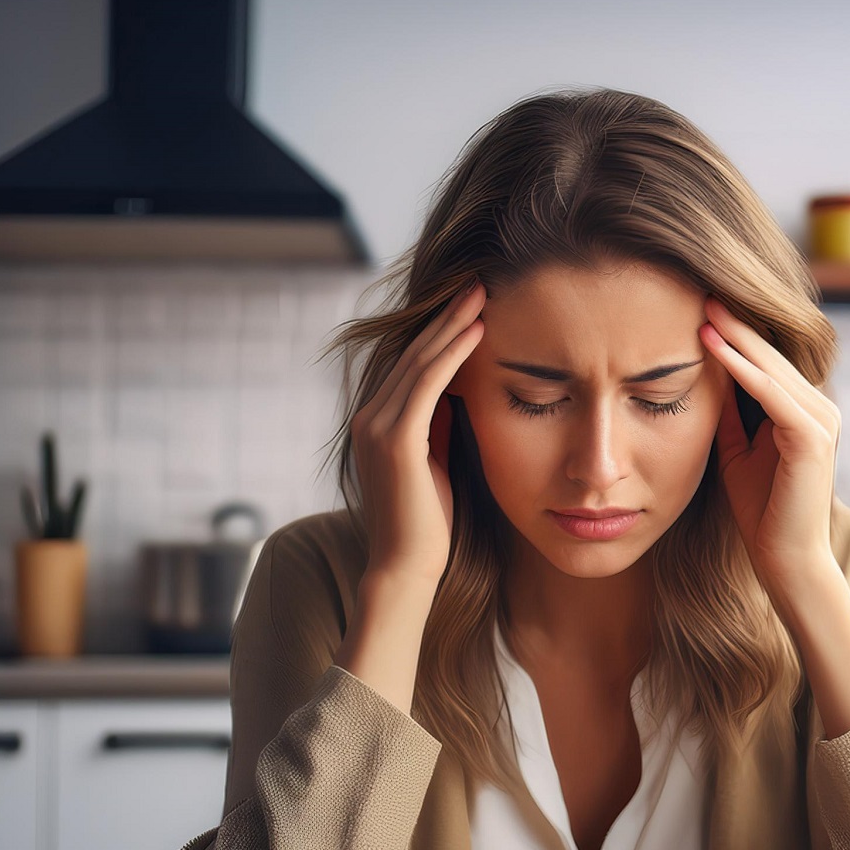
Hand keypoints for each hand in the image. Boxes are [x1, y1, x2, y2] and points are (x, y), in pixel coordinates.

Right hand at [349, 277, 485, 586]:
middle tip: (476, 281)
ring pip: (419, 361)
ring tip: (481, 293)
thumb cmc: (427, 525)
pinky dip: (452, 354)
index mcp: (376, 423)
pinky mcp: (395, 440)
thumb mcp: (434, 464)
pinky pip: (427, 384)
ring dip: (452, 324)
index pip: (411, 365)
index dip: (439, 332)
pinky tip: (477, 331)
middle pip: (412, 353)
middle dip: (446, 316)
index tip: (470, 305)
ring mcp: (377, 427)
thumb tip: (455, 396)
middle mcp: (369, 418)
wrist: (406, 568)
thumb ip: (437, 428)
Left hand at [699, 296, 841, 587]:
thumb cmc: (761, 511)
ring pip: (772, 368)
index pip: (768, 362)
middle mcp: (821, 409)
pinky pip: (771, 394)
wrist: (784, 559)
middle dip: (736, 324)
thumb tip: (707, 376)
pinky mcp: (813, 438)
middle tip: (702, 291)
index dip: (736, 335)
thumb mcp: (736, 451)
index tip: (701, 308)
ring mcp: (821, 422)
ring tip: (704, 311)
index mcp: (804, 412)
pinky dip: (742, 369)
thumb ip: (730, 415)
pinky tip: (714, 348)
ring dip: (737, 338)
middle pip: (772, 356)